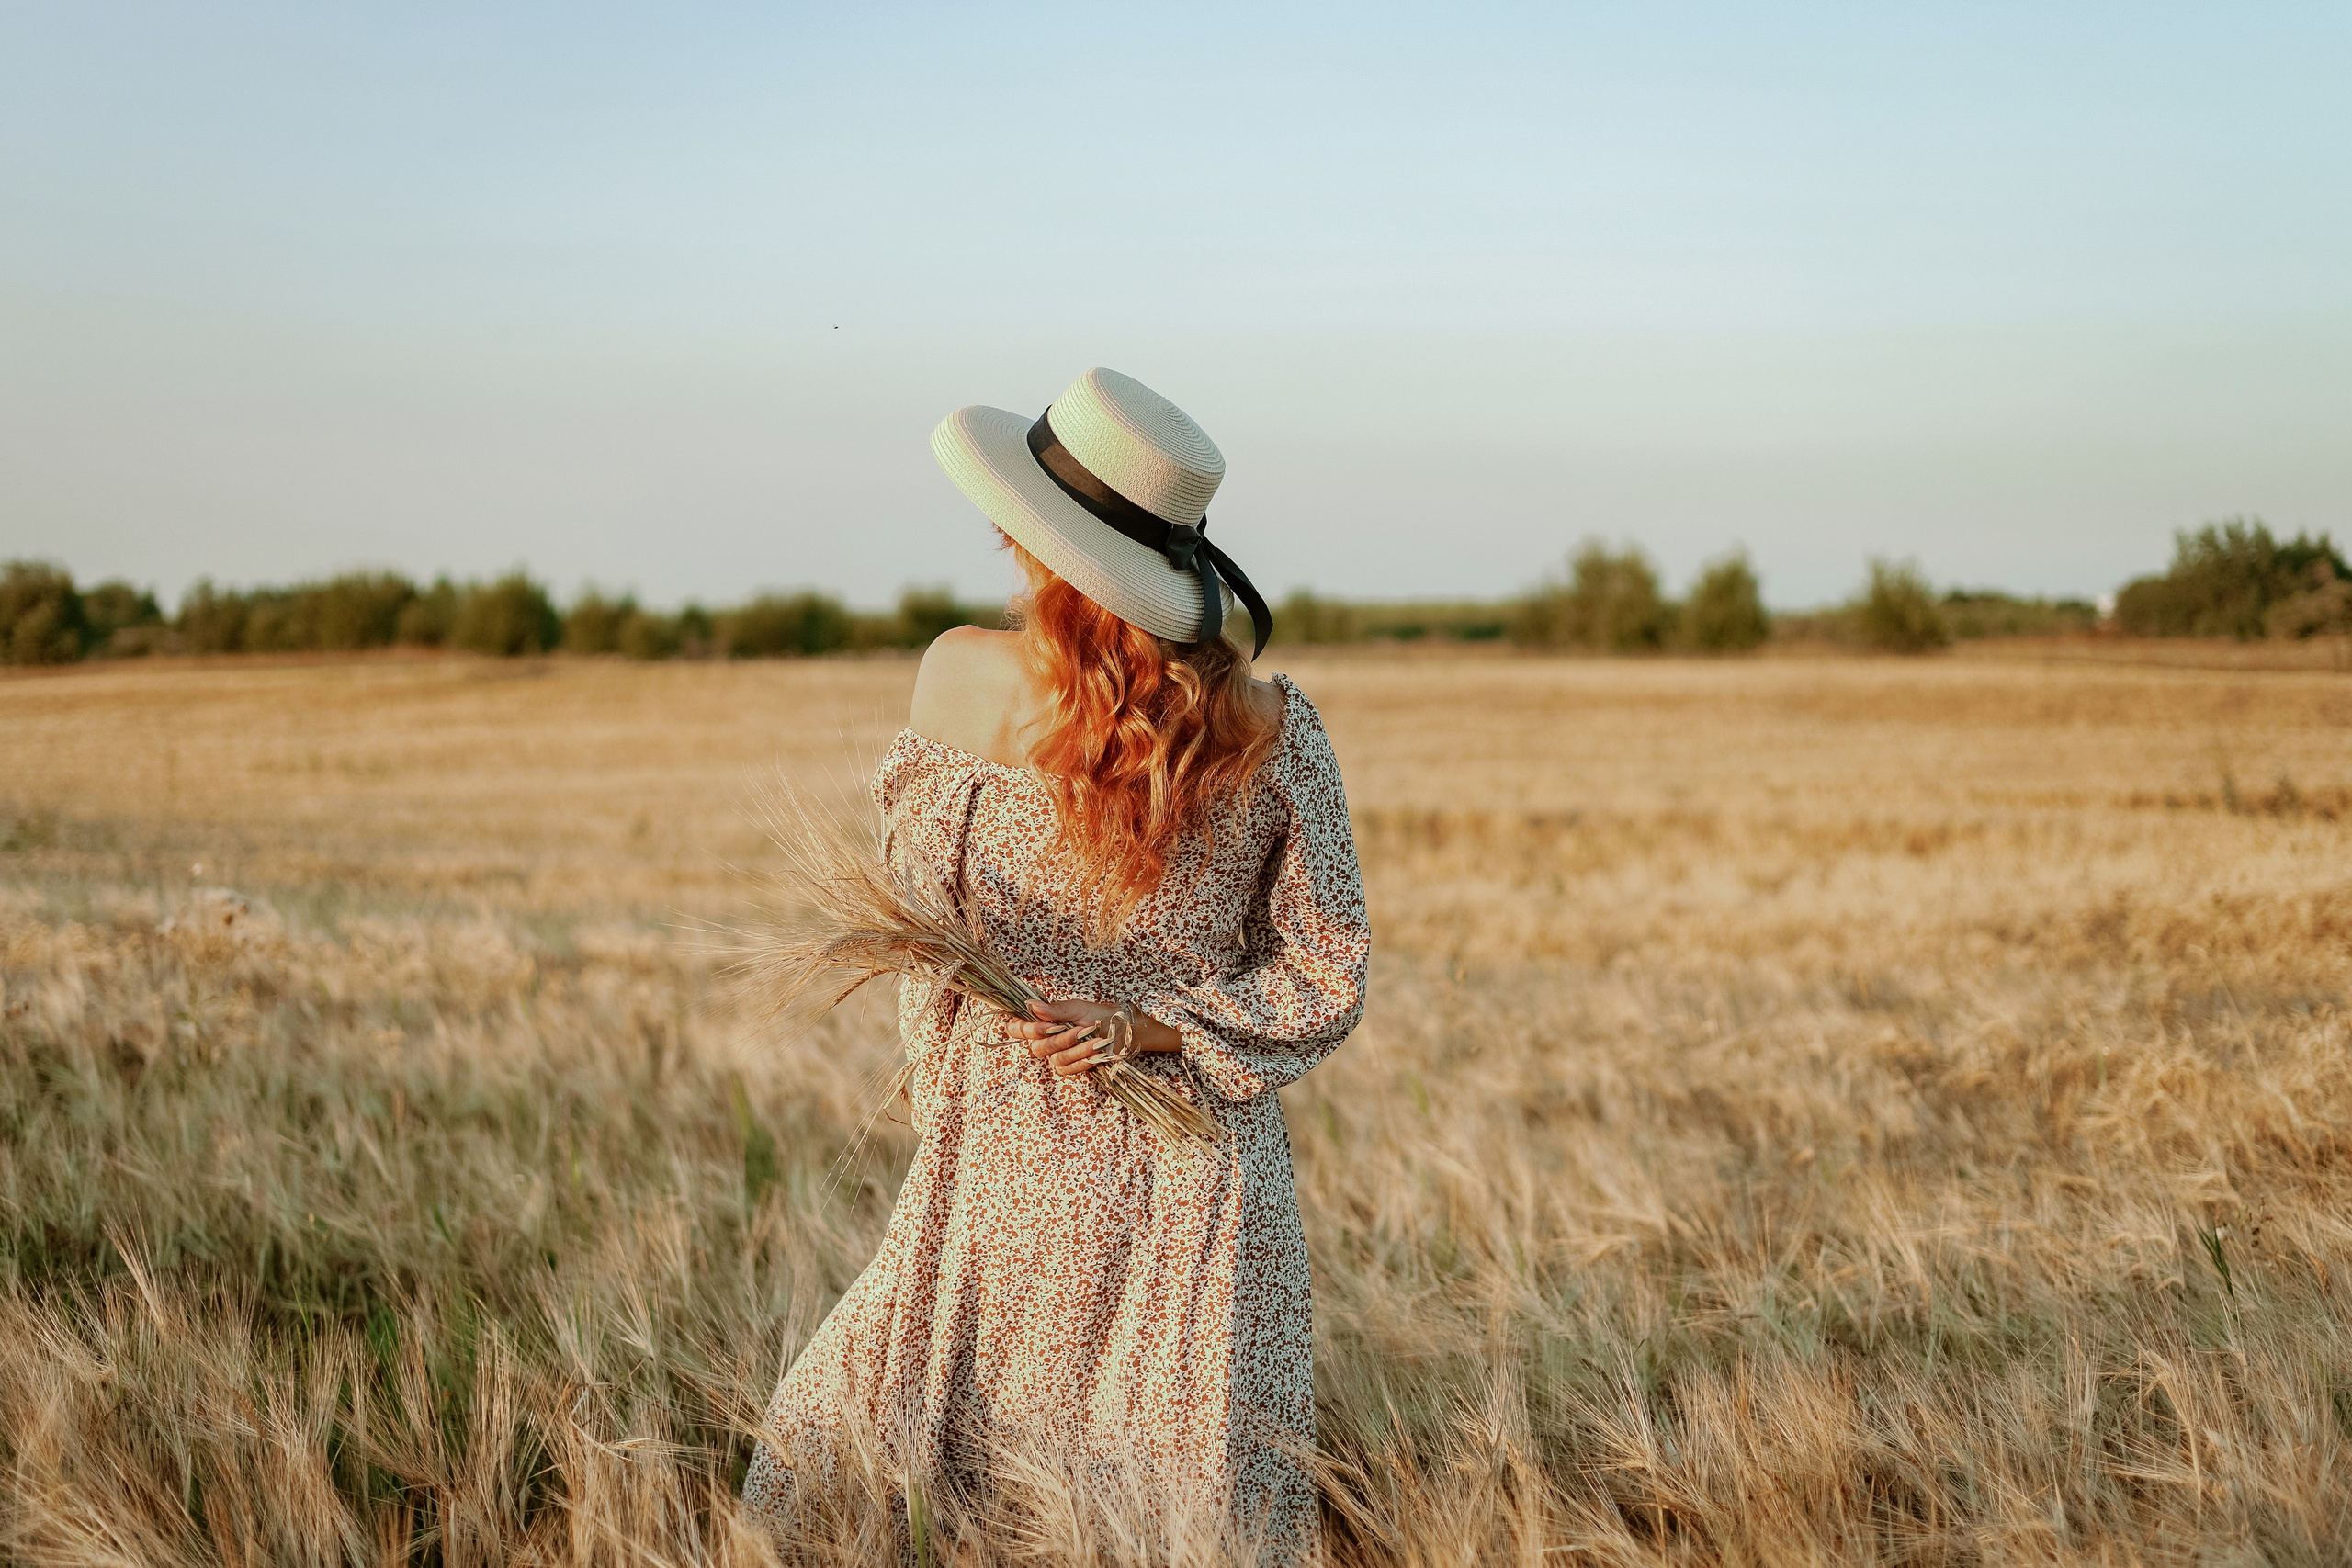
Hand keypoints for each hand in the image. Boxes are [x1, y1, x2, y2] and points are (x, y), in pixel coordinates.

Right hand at [1007, 999, 1180, 1076]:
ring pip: (1056, 1059)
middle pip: (1037, 1048)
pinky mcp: (1071, 1067)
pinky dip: (1084, 1060)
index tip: (1043, 1025)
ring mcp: (1058, 1055)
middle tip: (1077, 1029)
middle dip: (1058, 1040)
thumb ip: (1054, 1010)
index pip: (1016, 1029)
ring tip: (1095, 1039)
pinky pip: (1069, 1069)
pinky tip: (1096, 1051)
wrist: (1121, 1028)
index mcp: (1042, 1022)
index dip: (1022, 1030)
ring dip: (1077, 1050)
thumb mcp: (1076, 1008)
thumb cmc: (1097, 1014)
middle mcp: (1045, 1040)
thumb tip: (1031, 1006)